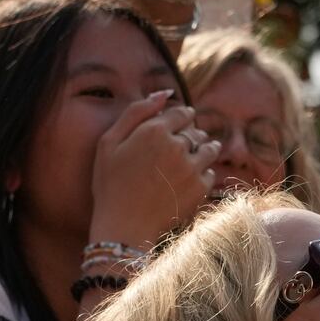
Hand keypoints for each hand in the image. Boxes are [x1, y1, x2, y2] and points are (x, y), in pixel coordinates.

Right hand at [88, 91, 221, 245]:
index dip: (180, 118)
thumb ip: (136, 111)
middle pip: (196, 130)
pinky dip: (201, 174)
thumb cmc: (110, 184)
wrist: (123, 227)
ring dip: (203, 150)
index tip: (175, 127)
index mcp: (154, 130)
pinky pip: (210, 172)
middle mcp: (178, 145)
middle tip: (177, 148)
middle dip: (190, 134)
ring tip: (187, 161)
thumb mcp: (109, 142)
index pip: (182, 112)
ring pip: (210, 148)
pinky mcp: (201, 188)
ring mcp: (192, 167)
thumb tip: (165, 93)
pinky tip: (185, 182)